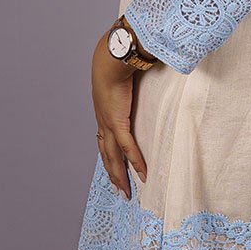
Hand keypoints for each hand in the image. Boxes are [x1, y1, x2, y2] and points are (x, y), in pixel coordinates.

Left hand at [91, 35, 147, 199]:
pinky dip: (135, 161)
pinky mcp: (117, 121)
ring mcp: (108, 123)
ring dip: (119, 176)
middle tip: (120, 192)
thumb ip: (135, 83)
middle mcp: (103, 122)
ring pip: (113, 157)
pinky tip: (143, 174)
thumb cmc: (118, 63)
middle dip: (113, 175)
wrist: (111, 57)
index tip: (114, 171)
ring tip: (126, 192)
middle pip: (106, 155)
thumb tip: (147, 75)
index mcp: (104, 113)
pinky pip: (127, 147)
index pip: (105, 141)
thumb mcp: (125, 78)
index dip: (109, 158)